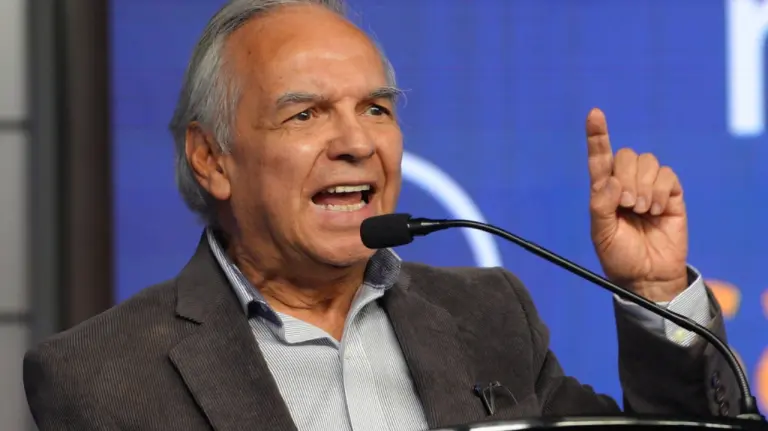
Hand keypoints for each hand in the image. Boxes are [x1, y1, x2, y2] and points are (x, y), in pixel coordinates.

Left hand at [586, 108, 687, 301]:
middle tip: (627, 205)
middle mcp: (625, 184)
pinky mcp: (671, 193)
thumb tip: (613, 181)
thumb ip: (601, 205)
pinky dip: (659, 191)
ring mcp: (649, 187)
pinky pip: (666, 174)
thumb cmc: (619, 256)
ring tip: (642, 211)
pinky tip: (656, 210)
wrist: (648, 276)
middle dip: (626, 178)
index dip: (597, 135)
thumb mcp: (601, 233)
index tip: (595, 114)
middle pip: (626, 156)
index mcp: (603, 191)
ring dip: (643, 186)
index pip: (600, 157)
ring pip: (647, 162)